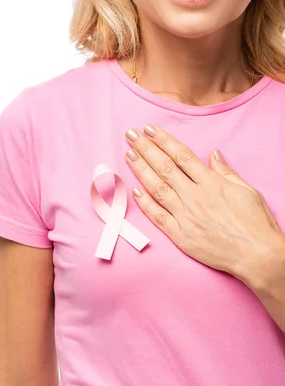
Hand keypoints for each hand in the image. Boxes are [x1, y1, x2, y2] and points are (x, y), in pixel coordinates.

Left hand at [124, 125, 283, 281]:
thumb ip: (226, 172)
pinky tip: (135, 190)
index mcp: (212, 183)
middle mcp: (195, 197)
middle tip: (131, 134)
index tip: (150, 130)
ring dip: (141, 170)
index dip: (164, 140)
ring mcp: (186, 216)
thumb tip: (213, 154)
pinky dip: (145, 204)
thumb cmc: (256, 224)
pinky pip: (159, 217)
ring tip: (128, 154)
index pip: (182, 156)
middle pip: (165, 168)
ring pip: (158, 188)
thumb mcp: (248, 191)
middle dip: (146, 149)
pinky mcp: (181, 236)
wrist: (256, 255)